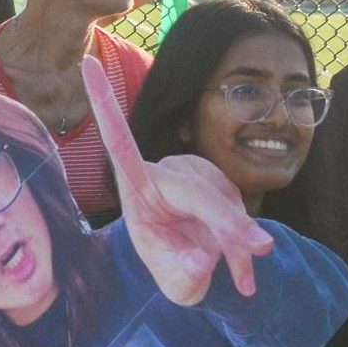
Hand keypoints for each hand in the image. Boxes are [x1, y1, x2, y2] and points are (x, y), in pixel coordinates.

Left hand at [86, 55, 272, 304]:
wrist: (193, 272)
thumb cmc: (173, 272)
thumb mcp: (177, 285)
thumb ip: (185, 276)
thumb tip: (202, 262)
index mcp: (137, 188)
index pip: (118, 143)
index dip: (103, 103)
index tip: (86, 61)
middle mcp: (166, 175)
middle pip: (201, 191)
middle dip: (231, 223)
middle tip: (261, 248)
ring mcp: (198, 176)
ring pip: (229, 205)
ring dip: (240, 242)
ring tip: (240, 277)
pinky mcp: (223, 184)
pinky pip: (241, 213)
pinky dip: (246, 246)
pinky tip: (245, 280)